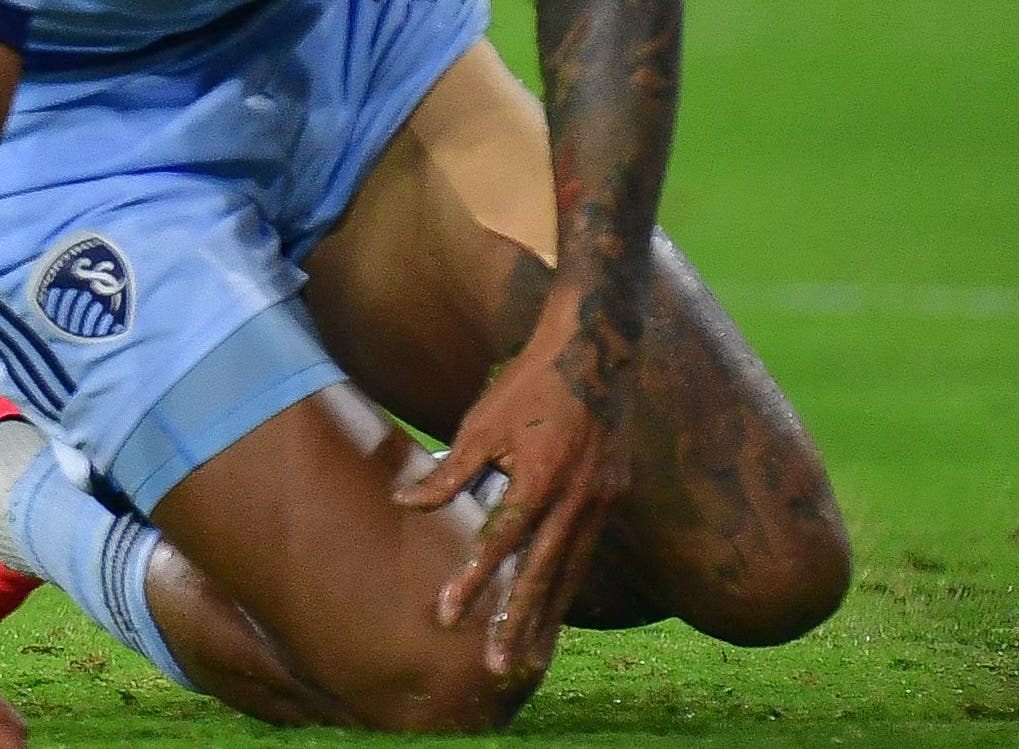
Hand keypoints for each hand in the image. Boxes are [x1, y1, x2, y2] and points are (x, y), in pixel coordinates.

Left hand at [396, 324, 629, 677]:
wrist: (595, 352)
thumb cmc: (526, 385)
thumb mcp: (480, 423)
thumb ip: (449, 472)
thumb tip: (407, 506)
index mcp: (541, 478)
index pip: (500, 542)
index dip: (472, 580)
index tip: (446, 616)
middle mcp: (577, 499)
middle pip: (543, 575)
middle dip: (518, 623)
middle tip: (496, 667)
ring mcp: (601, 502)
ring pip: (570, 574)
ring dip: (548, 618)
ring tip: (531, 660)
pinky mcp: (612, 498)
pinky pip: (585, 554)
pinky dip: (568, 586)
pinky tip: (554, 611)